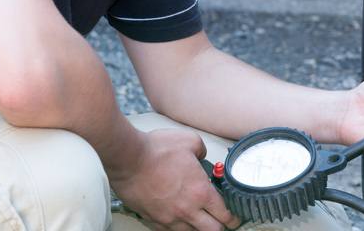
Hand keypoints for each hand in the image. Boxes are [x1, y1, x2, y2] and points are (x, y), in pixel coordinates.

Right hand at [109, 128, 241, 230]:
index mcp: (200, 192)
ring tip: (198, 218)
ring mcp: (169, 217)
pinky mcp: (152, 219)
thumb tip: (202, 156)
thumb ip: (202, 151)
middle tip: (221, 221)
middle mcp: (187, 210)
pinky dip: (177, 226)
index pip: (225, 214)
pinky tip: (177, 218)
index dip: (234, 218)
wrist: (128, 159)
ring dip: (197, 227)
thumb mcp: (190, 141)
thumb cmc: (156, 150)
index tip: (235, 217)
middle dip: (220, 227)